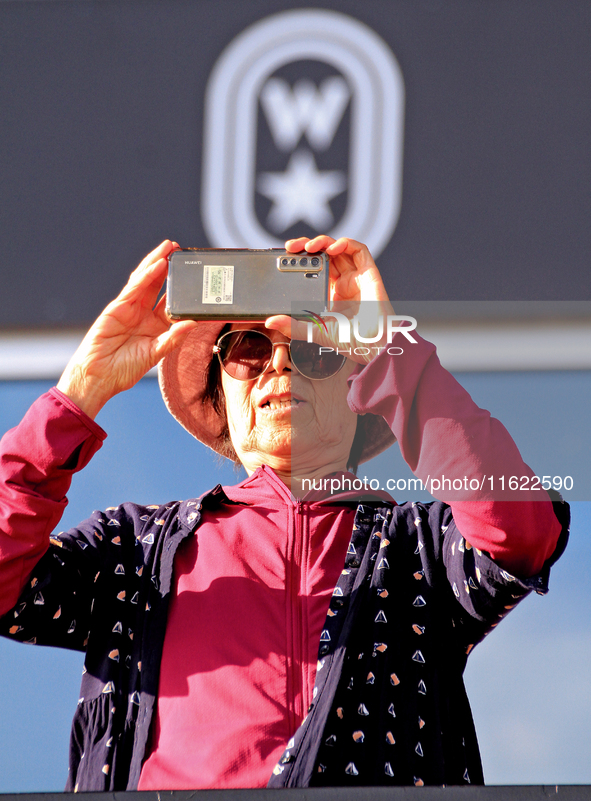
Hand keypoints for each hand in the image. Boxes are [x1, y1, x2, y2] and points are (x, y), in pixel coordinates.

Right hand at [57, 240, 197, 418]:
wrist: (98, 377)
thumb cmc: (124, 369)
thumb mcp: (155, 354)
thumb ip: (173, 338)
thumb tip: (193, 323)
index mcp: (155, 326)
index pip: (170, 301)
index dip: (181, 287)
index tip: (194, 274)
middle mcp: (143, 314)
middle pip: (158, 285)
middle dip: (168, 267)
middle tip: (180, 249)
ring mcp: (129, 309)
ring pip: (145, 281)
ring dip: (156, 263)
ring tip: (169, 248)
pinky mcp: (117, 308)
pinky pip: (134, 289)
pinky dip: (145, 276)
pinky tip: (157, 265)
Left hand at [267, 235, 394, 364]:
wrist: (373, 347)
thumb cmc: (350, 342)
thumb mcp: (314, 332)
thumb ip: (293, 326)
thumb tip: (270, 320)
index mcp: (329, 295)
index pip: (312, 269)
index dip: (300, 260)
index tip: (284, 257)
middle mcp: (342, 283)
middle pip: (324, 255)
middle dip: (307, 247)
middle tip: (292, 247)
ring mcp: (355, 277)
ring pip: (338, 249)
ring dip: (323, 242)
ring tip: (309, 246)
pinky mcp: (369, 273)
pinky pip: (359, 250)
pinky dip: (345, 243)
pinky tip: (333, 248)